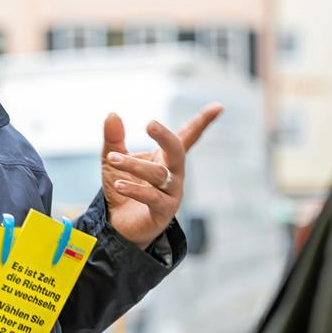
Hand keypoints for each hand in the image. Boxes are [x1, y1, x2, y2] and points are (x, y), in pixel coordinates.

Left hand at [101, 103, 222, 248]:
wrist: (118, 225)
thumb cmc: (122, 188)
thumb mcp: (112, 160)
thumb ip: (114, 139)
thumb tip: (113, 114)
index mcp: (166, 157)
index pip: (188, 136)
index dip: (202, 122)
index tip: (219, 107)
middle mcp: (174, 173)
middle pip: (177, 150)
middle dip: (165, 136)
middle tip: (149, 123)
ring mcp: (172, 193)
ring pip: (158, 173)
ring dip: (133, 165)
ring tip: (113, 159)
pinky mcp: (163, 211)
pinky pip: (151, 196)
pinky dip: (134, 189)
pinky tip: (119, 184)